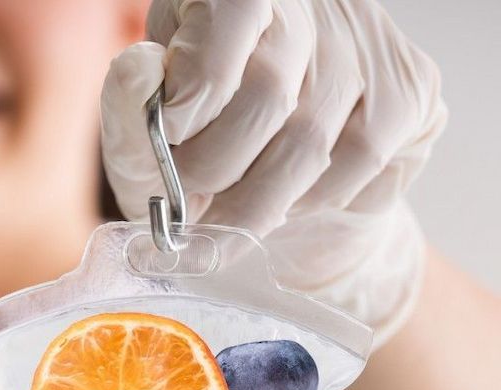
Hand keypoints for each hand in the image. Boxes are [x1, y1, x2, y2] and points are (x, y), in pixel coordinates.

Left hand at [101, 0, 446, 343]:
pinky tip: (286, 200)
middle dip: (213, 172)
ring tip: (226, 217)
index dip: (192, 95)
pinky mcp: (411, 91)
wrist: (278, 192)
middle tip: (187, 207)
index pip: (233, 12)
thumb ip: (128, 110)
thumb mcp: (144, 132)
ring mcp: (371, 42)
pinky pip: (358, 164)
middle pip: (268, 94)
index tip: (166, 141)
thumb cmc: (199, 153)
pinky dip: (308, 203)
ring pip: (311, 143)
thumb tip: (140, 74)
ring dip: (255, 206)